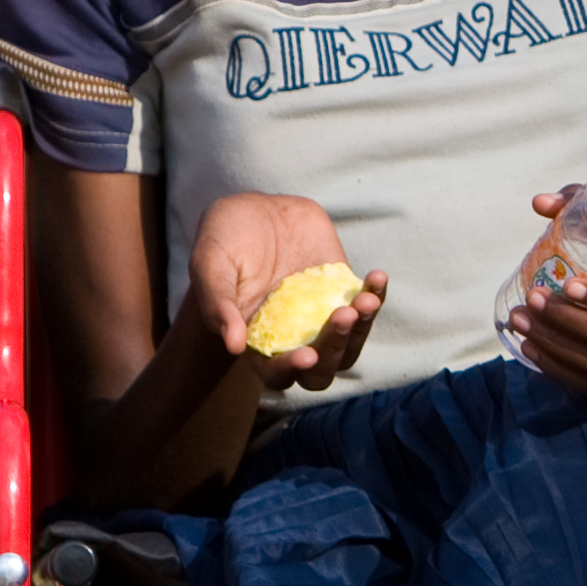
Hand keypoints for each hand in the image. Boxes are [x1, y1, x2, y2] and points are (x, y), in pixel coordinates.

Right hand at [185, 193, 385, 394]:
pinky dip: (376, 295)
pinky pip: (367, 304)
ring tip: (365, 300)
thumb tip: (234, 345)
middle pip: (322, 368)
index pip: (278, 374)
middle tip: (342, 316)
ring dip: (363, 328)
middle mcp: (294, 337)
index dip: (293, 370)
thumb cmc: (223, 241)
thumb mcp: (209, 265)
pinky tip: (376, 277)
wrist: (253, 211)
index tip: (308, 355)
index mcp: (258, 342)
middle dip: (336, 349)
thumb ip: (218, 304)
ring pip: (350, 343)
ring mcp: (322, 316)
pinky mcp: (343, 292)